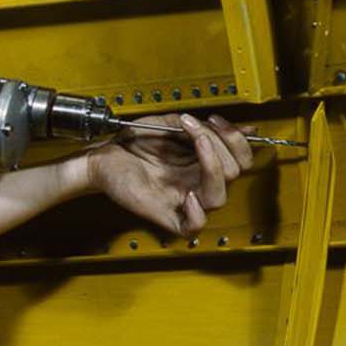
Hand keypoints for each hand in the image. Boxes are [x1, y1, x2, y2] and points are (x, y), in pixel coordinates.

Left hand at [86, 112, 255, 235]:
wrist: (103, 154)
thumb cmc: (133, 142)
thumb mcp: (171, 125)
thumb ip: (202, 127)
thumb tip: (242, 127)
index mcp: (203, 165)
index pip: (240, 160)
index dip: (235, 139)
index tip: (214, 120)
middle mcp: (197, 183)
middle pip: (234, 173)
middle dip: (220, 142)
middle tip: (194, 125)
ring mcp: (183, 200)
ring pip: (218, 197)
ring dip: (213, 164)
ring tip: (196, 142)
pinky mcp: (165, 215)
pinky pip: (192, 226)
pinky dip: (196, 213)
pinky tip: (188, 194)